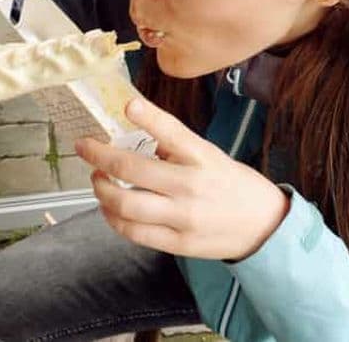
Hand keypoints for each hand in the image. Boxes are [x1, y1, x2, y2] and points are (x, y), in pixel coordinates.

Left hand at [75, 97, 289, 260]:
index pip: (172, 131)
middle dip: (99, 156)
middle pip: (133, 170)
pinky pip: (133, 231)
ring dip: (101, 189)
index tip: (128, 105)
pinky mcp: (177, 243)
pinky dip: (113, 217)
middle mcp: (190, 185)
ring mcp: (182, 217)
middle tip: (84, 147)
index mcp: (202, 157)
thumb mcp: (210, 155)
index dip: (148, 116)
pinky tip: (109, 207)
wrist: (263, 226)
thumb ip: (175, 147)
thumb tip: (134, 135)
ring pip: (126, 204)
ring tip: (97, 179)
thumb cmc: (232, 184)